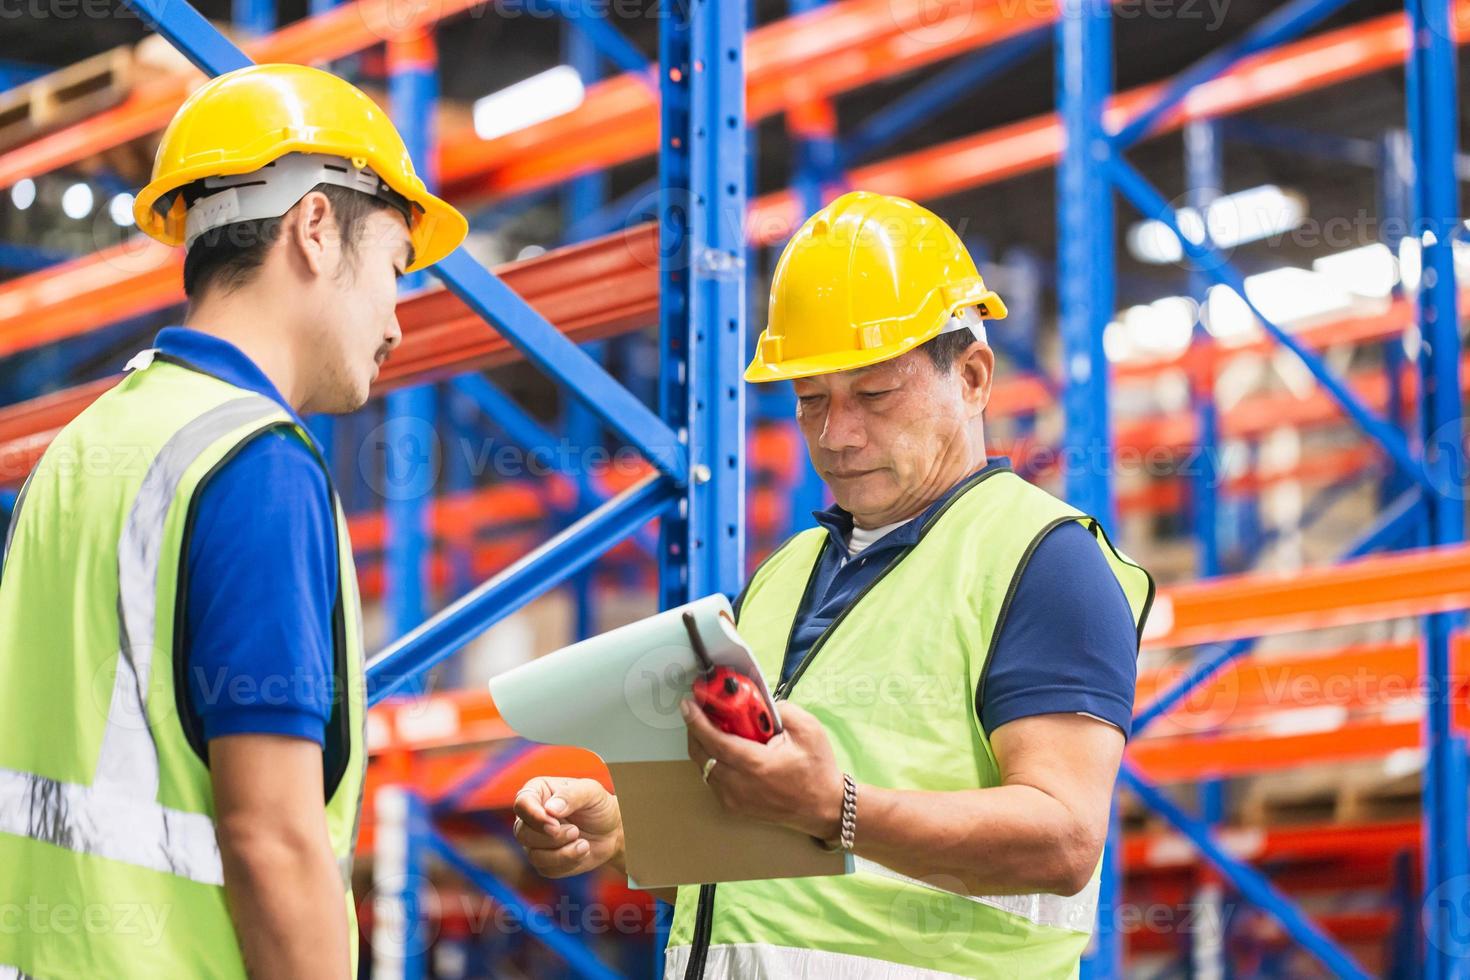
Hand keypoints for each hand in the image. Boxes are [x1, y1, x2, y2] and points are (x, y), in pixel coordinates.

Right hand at [512, 777, 622, 878]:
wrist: (612, 831)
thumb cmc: (598, 806)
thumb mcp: (591, 792)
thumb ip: (571, 795)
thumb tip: (550, 809)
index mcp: (538, 792)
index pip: (522, 803)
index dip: (533, 815)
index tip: (554, 823)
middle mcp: (530, 817)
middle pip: (523, 833)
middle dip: (551, 837)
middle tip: (575, 831)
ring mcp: (534, 841)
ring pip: (534, 854)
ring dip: (562, 852)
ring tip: (583, 843)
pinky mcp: (543, 862)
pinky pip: (547, 869)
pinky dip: (568, 862)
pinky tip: (583, 850)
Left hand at [682, 698, 844, 840]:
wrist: (824, 808)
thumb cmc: (817, 770)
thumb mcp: (809, 730)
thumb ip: (782, 709)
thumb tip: (759, 701)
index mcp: (756, 765)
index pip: (715, 741)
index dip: (696, 721)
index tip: (687, 704)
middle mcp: (739, 785)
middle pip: (701, 754)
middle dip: (695, 729)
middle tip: (699, 710)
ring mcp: (734, 799)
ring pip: (704, 767)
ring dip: (703, 745)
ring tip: (713, 727)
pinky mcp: (734, 807)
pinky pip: (712, 779)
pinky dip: (712, 760)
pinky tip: (724, 748)